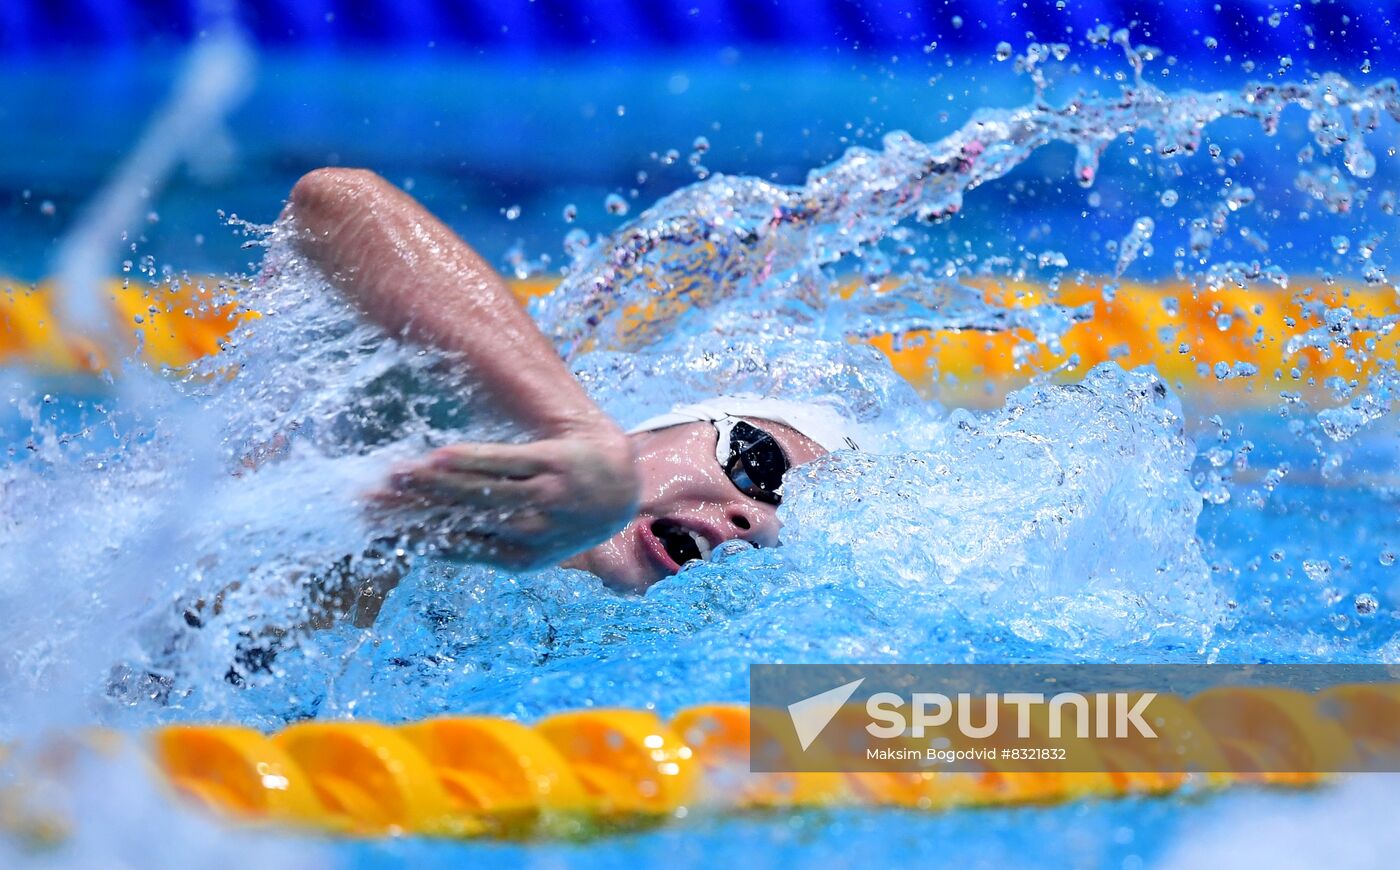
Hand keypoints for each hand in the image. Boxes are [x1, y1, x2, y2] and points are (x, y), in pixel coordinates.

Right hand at [368, 429, 637, 570]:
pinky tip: (440, 456)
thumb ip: (480, 542)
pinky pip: (508, 461)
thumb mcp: (528, 542)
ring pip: (481, 492)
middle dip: (411, 509)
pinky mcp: (559, 464)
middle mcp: (533, 533)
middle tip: (369, 497)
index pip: (453, 545)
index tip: (372, 525)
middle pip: (460, 518)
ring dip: (434, 484)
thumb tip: (420, 543)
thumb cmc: (562, 515)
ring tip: (395, 475)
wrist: (618, 487)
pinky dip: (473, 461)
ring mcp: (549, 498)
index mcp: (518, 559)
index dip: (411, 535)